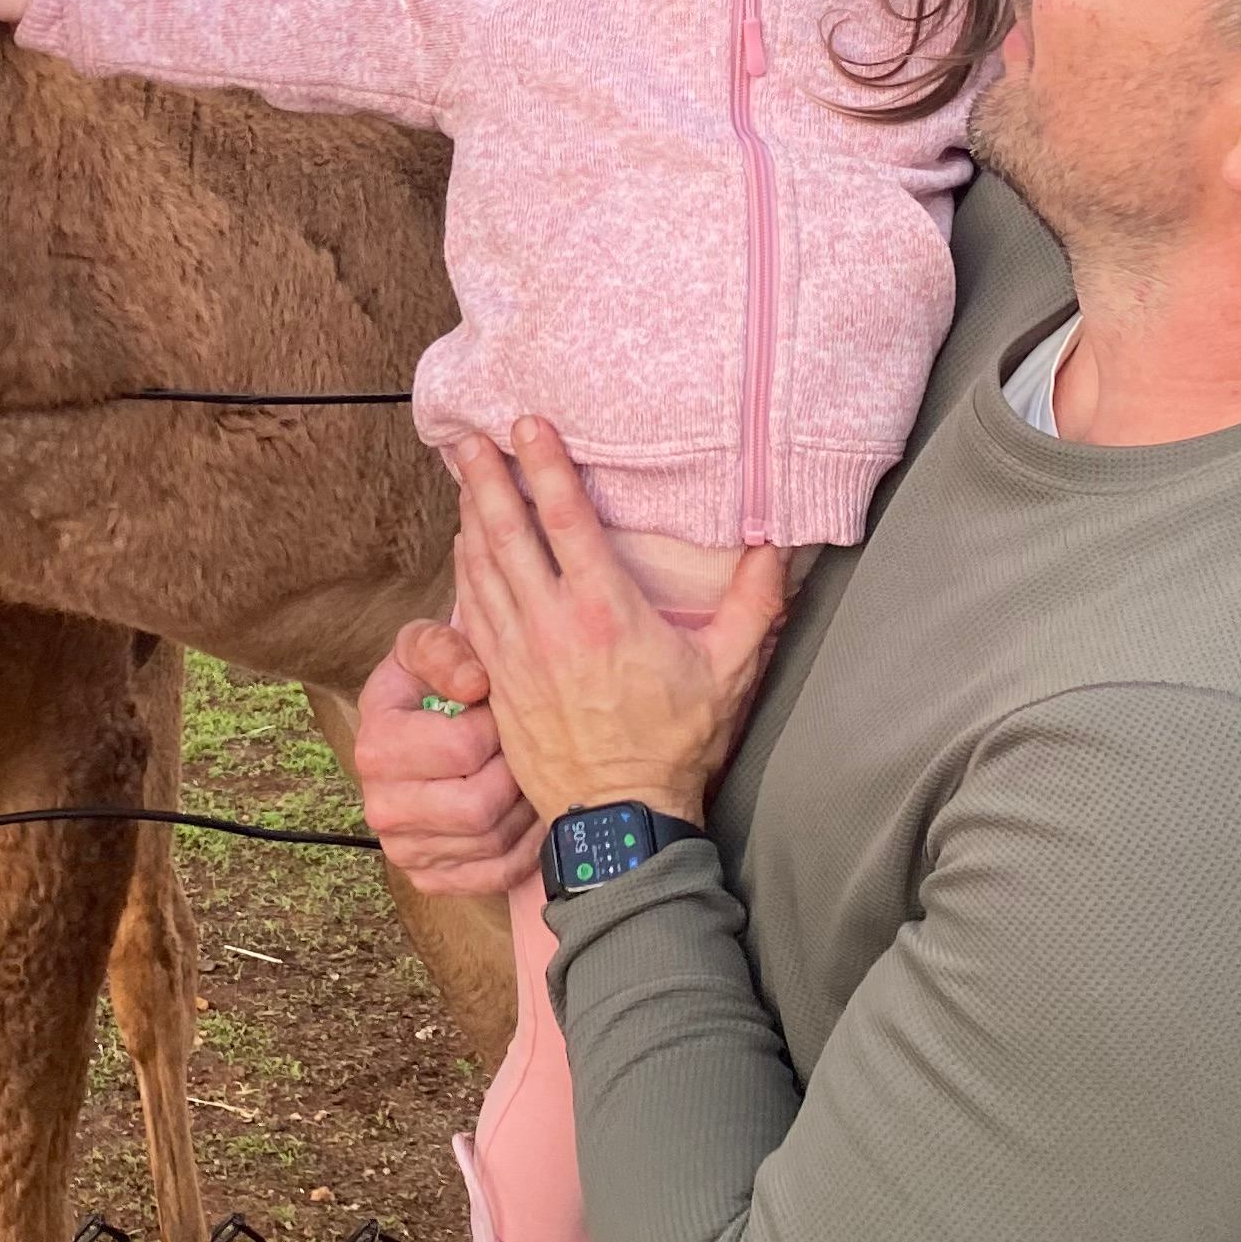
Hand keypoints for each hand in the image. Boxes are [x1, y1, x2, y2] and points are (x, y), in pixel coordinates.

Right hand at [352, 622, 537, 896]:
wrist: (414, 732)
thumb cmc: (427, 687)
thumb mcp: (423, 648)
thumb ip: (442, 649)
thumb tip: (475, 685)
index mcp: (376, 747)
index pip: (462, 748)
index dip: (498, 725)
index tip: (499, 711)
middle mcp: (381, 806)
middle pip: (478, 806)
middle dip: (515, 773)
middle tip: (524, 748)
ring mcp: (404, 850)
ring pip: (493, 842)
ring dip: (526, 807)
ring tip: (526, 774)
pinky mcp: (430, 878)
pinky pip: (497, 874)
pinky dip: (526, 846)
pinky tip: (526, 812)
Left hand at [452, 420, 783, 825]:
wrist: (620, 817)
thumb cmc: (676, 744)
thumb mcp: (730, 670)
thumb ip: (756, 602)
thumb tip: (777, 543)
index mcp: (605, 610)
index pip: (565, 520)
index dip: (545, 466)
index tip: (527, 424)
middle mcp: (551, 623)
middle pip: (506, 534)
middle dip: (487, 480)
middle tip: (472, 437)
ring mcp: (517, 652)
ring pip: (480, 568)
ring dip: (470, 517)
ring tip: (463, 475)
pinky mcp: (499, 679)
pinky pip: (471, 609)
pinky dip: (463, 570)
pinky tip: (463, 545)